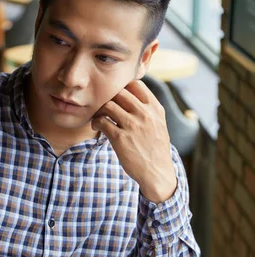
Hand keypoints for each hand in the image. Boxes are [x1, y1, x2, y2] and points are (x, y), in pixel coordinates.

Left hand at [91, 80, 176, 202]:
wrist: (157, 172)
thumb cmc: (155, 149)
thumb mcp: (159, 124)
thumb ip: (148, 109)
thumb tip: (132, 95)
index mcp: (155, 109)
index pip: (136, 84)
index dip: (122, 87)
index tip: (116, 96)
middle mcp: (145, 114)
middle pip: (119, 92)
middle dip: (109, 98)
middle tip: (104, 106)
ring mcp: (132, 126)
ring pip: (108, 105)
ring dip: (99, 110)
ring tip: (99, 117)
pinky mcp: (120, 138)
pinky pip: (102, 121)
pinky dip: (96, 122)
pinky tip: (97, 126)